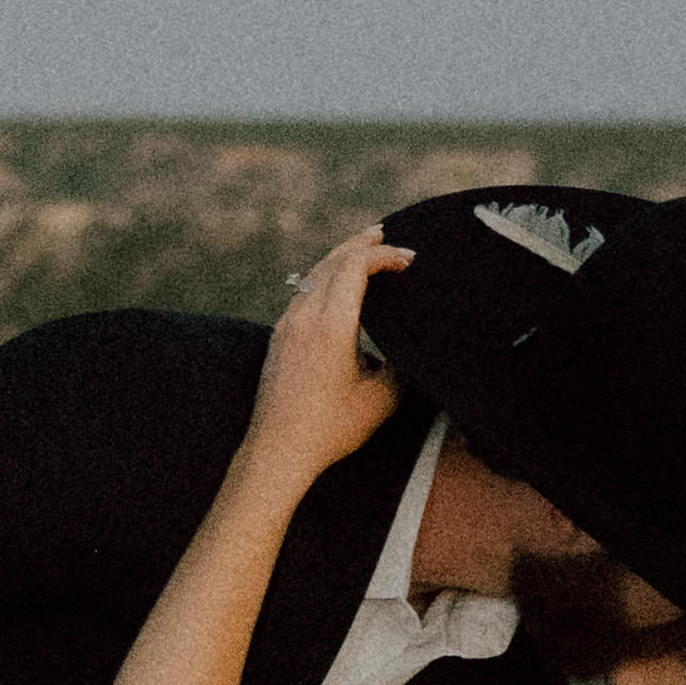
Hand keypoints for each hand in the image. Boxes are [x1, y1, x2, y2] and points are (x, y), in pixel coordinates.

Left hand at [245, 227, 410, 487]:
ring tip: (361, 249)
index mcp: (331, 325)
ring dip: (339, 258)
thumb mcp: (381, 399)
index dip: (384, 255)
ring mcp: (286, 325)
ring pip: (313, 274)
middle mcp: (304, 317)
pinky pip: (302, 292)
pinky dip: (324, 278)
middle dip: (360, 244)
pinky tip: (334, 286)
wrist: (276, 450)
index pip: (355, 267)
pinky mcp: (278, 338)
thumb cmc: (329, 429)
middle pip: (332, 261)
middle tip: (383, 234)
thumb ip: (400, 366)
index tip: (408, 260)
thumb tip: (409, 349)